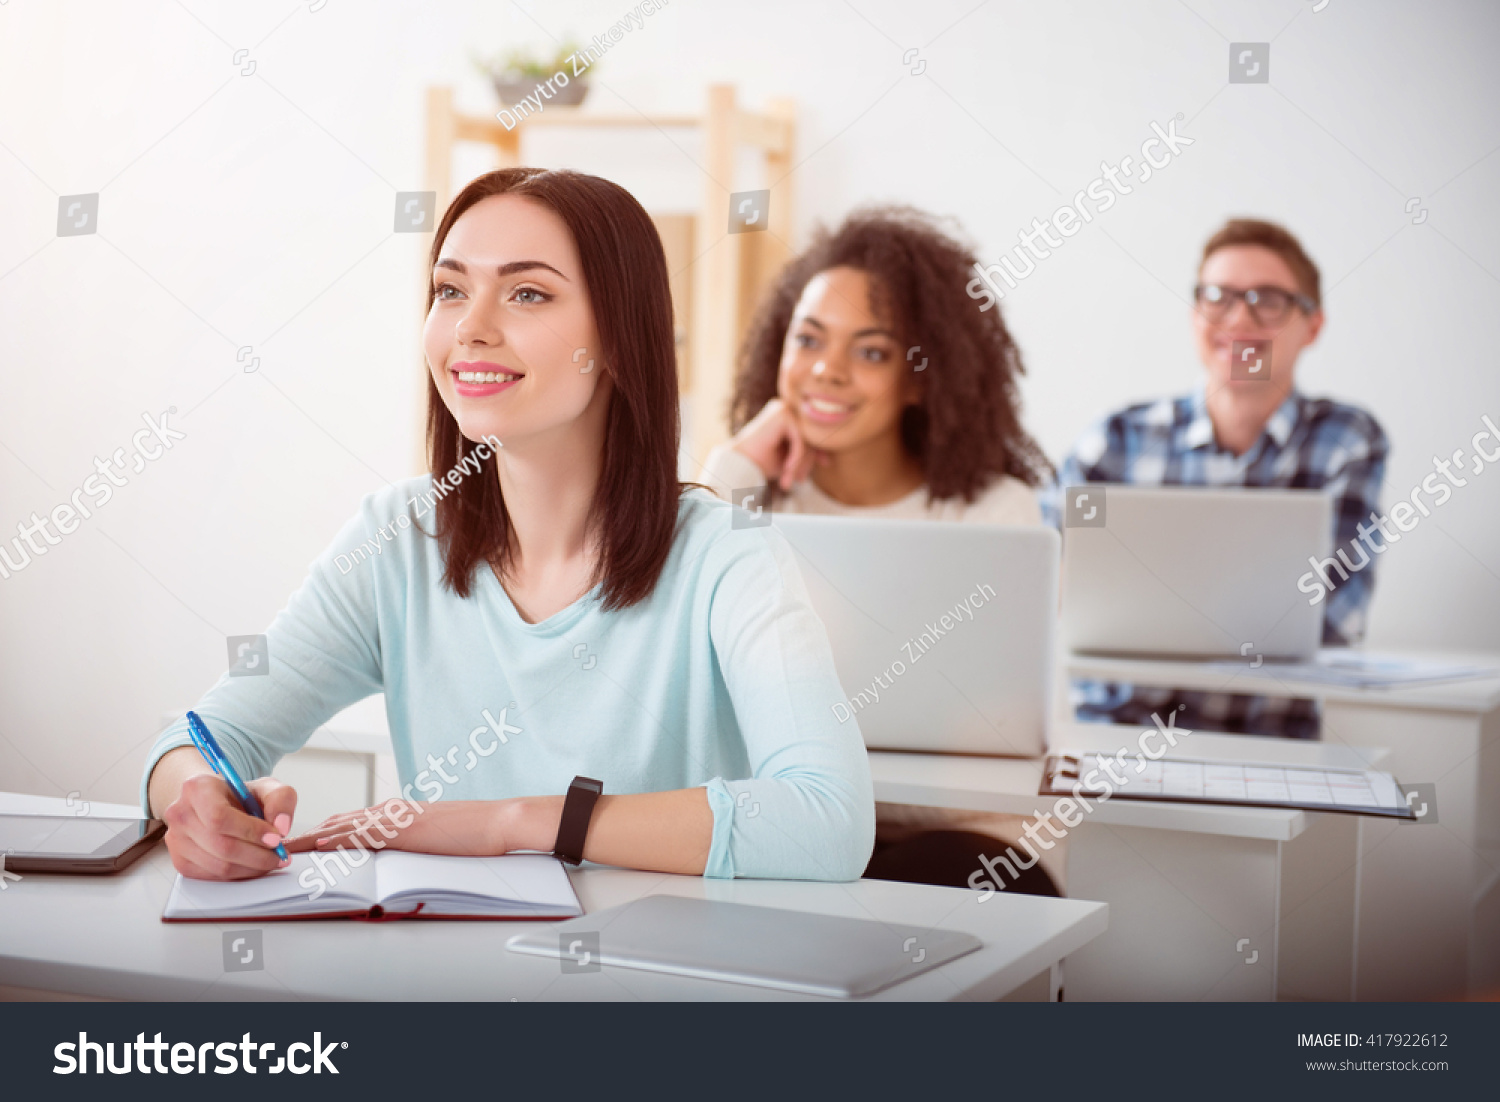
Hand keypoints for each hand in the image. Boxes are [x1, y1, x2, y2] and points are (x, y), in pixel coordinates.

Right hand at [160, 773, 295, 880]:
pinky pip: (213, 877)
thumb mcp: (266, 787)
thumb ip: (281, 799)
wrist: (213, 803)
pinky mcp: (180, 861)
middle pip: (221, 845)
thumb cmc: (237, 795)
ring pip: (218, 866)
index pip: (220, 816)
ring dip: (252, 868)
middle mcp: (180, 813)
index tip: (276, 838)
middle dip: (258, 855)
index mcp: (197, 788)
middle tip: (280, 854)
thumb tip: (281, 825)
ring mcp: (176, 840)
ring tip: (271, 860)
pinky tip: (252, 865)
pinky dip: (239, 874)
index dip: (251, 831)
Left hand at [285, 799, 529, 858]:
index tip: (305, 839)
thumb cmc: (476, 831)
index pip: (353, 820)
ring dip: (315, 837)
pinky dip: (338, 839)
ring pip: (345, 826)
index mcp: (401, 812)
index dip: (327, 830)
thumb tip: (399, 855)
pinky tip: (320, 843)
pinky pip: (364, 836)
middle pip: (341, 821)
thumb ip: (413, 840)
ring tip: (287, 845)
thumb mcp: (437, 835)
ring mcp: (398, 819)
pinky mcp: (406, 831)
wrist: (500, 821)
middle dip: (311, 833)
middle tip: (281, 842)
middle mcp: (394, 811)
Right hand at [729, 397, 828, 491]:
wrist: (738, 464)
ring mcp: (784, 408)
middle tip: (801, 480)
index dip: (818, 448)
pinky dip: (795, 458)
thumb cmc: (760, 462)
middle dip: (808, 460)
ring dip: (800, 463)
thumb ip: (807, 452)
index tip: (825, 464)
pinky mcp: (782, 415)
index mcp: (786, 414)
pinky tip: (786, 470)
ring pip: (806, 439)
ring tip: (790, 481)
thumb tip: (827, 455)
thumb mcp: (790, 457)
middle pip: (810, 435)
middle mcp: (785, 407)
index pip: (810, 431)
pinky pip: (800, 440)